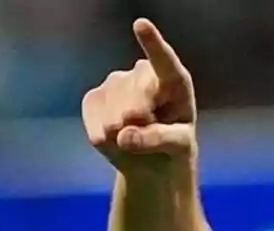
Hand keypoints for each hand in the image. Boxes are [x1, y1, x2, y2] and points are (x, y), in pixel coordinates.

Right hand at [82, 19, 196, 170]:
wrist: (152, 162)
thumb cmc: (174, 149)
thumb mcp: (179, 148)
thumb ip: (157, 139)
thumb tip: (123, 135)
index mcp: (174, 81)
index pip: (164, 62)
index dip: (152, 44)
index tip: (141, 25)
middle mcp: (144, 75)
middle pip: (136, 99)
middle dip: (140, 124)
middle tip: (150, 134)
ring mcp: (116, 83)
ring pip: (114, 112)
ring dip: (123, 135)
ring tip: (136, 138)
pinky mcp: (94, 98)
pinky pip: (95, 121)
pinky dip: (105, 138)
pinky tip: (116, 140)